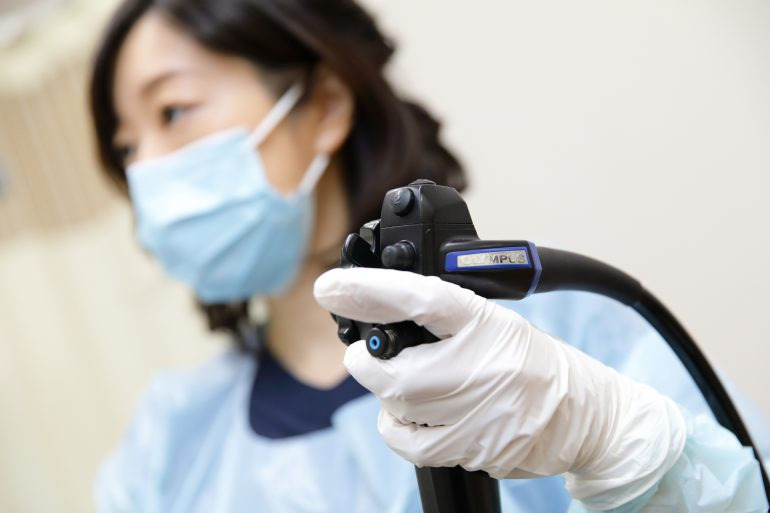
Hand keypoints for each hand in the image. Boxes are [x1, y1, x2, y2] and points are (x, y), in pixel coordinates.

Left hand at [314, 267, 685, 508]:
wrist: (583, 414)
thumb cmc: (532, 361)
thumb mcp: (494, 321)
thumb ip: (441, 317)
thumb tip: (377, 306)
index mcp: (486, 322)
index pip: (422, 298)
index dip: (370, 290)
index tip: (331, 286)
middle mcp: (482, 366)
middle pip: (396, 369)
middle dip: (365, 362)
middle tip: (362, 354)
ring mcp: (479, 412)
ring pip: (399, 406)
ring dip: (384, 392)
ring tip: (400, 381)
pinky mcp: (475, 449)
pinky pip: (411, 443)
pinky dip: (397, 426)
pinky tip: (408, 415)